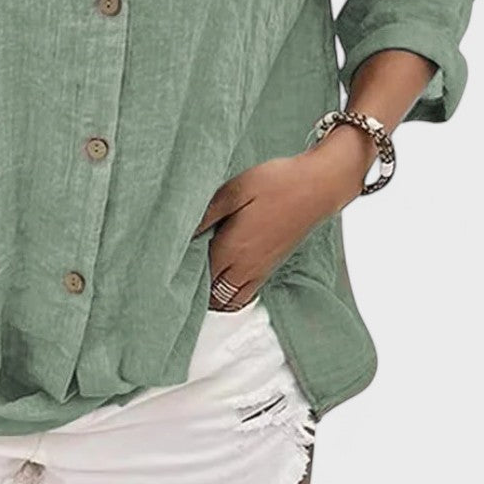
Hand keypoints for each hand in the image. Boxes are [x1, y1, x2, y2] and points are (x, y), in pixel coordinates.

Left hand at [192, 129, 372, 308]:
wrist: (318, 187)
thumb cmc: (278, 183)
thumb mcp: (235, 189)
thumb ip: (207, 213)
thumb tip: (182, 232)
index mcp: (233, 249)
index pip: (197, 275)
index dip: (179, 271)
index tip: (165, 261)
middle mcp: (246, 268)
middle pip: (211, 295)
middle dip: (192, 288)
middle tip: (175, 271)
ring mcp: (260, 271)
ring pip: (228, 300)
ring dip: (211, 295)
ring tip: (195, 277)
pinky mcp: (270, 267)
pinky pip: (244, 295)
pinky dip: (229, 294)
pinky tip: (220, 277)